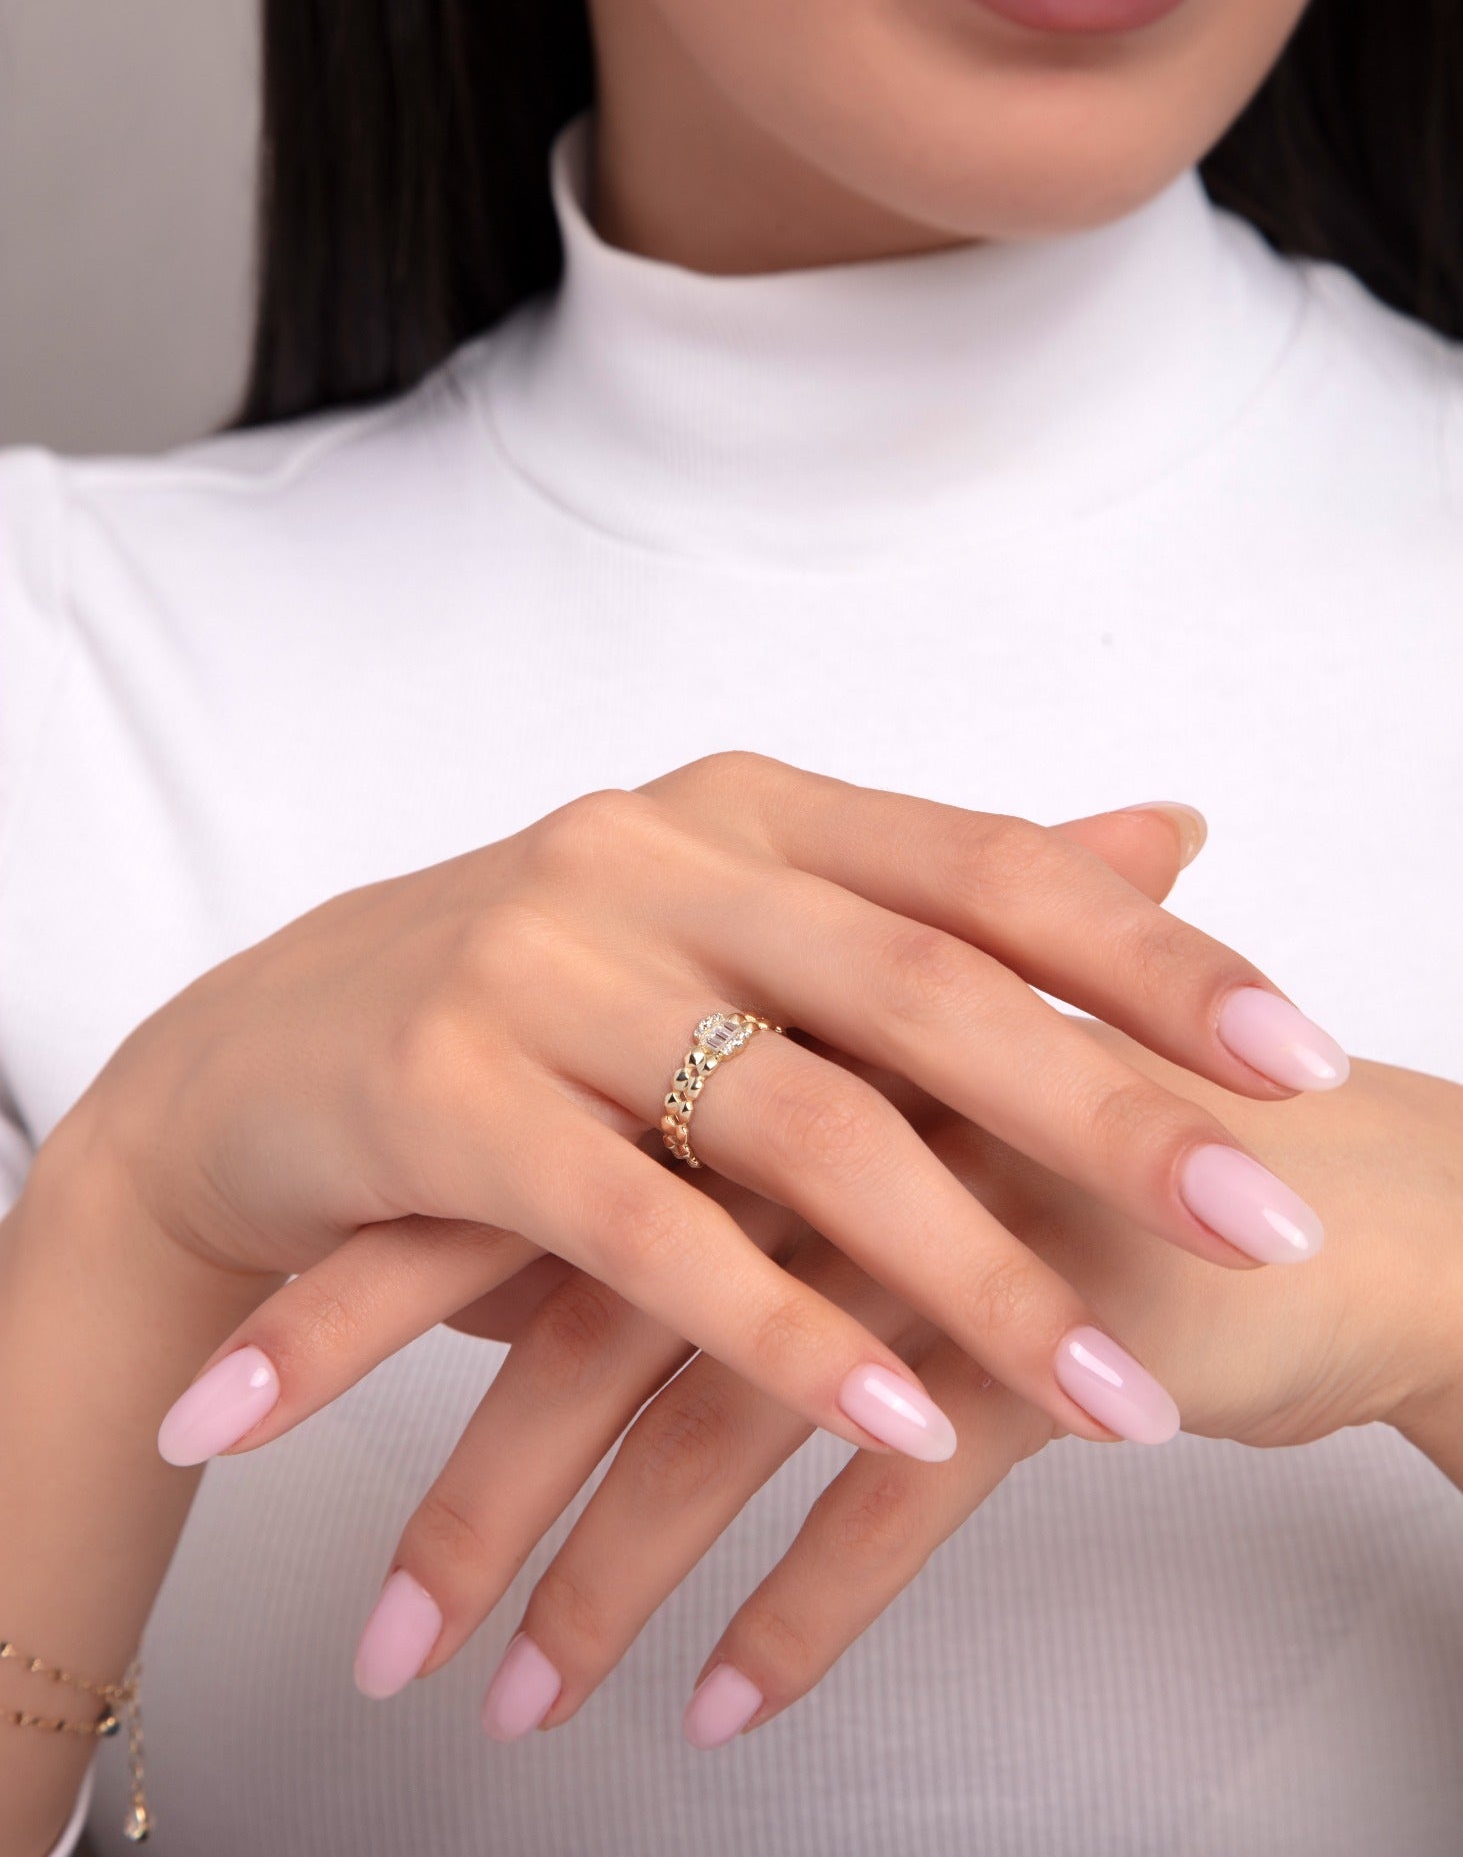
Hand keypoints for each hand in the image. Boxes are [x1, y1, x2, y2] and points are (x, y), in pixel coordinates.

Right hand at [81, 753, 1342, 1467]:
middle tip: (1265, 1228)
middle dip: (1106, 1118)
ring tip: (1118, 1399)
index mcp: (743, 812)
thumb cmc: (530, 1018)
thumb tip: (1173, 834)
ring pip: (797, 1124)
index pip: (982, 869)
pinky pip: (640, 1232)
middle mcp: (648, 859)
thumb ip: (946, 907)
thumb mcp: (739, 943)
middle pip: (918, 990)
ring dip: (972, 1274)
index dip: (1149, 960)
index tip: (1299, 1057)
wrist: (252, 1073)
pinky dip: (779, 1334)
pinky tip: (895, 1425)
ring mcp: (538, 965)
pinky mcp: (439, 1093)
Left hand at [446, 1030, 1457, 1745]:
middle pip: (589, 1309)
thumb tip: (509, 1278)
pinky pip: (891, 1509)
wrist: (1330, 1195)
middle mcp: (828, 1116)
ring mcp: (939, 1221)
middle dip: (461, 1485)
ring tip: (503, 1705)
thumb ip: (703, 1178)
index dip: (368, 1296)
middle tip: (361, 1640)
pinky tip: (717, 1713)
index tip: (234, 1409)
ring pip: (719, 1424)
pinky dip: (797, 1616)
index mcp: (763, 1041)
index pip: (521, 1170)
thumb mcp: (884, 1129)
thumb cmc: (1088, 1153)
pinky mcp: (1049, 1335)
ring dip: (601, 1584)